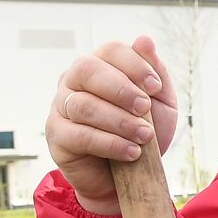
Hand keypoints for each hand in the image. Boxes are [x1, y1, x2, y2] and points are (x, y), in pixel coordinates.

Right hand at [45, 36, 178, 214]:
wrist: (130, 177)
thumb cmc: (142, 133)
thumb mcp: (160, 104)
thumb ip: (155, 73)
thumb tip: (144, 40)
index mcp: (101, 66)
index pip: (111, 50)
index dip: (135, 65)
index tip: (156, 87)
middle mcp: (74, 81)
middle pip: (88, 69)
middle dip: (121, 89)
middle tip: (144, 108)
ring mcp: (61, 107)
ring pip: (83, 105)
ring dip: (119, 121)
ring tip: (144, 136)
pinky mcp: (57, 136)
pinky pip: (79, 135)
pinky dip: (110, 143)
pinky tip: (132, 152)